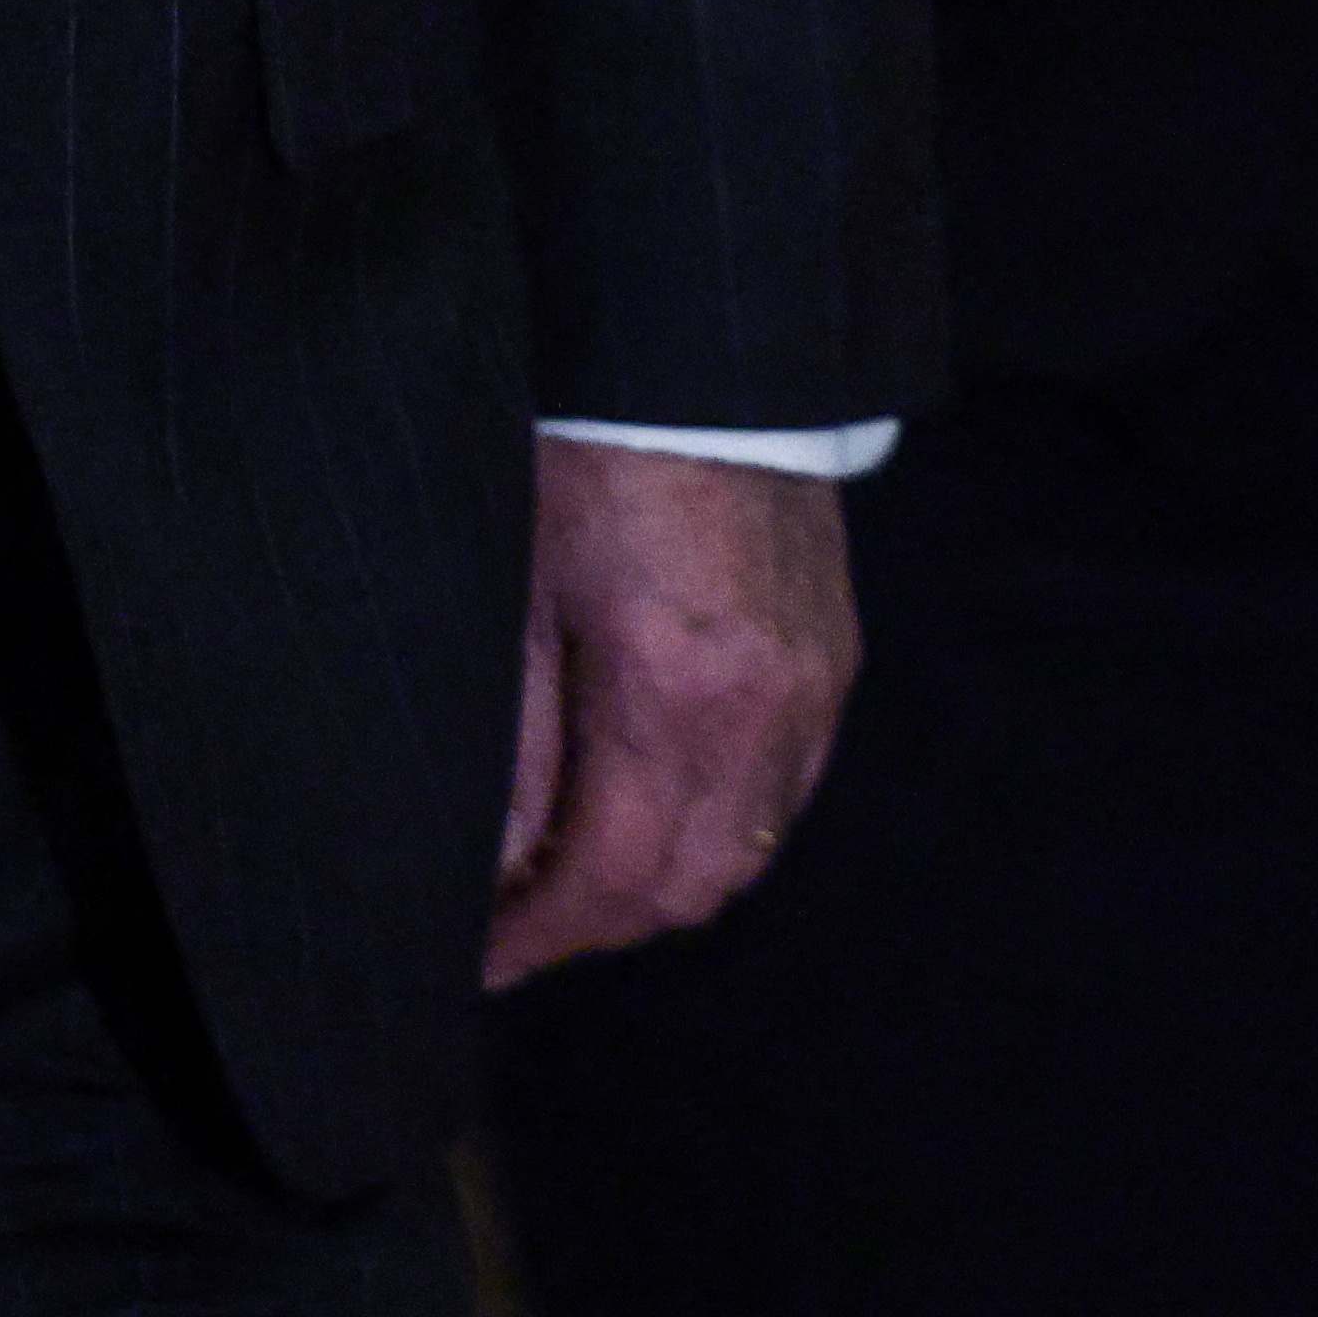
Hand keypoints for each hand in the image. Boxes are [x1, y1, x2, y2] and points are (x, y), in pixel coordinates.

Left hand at [491, 443, 859, 985]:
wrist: (700, 356)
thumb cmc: (587, 451)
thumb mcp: (517, 590)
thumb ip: (512, 744)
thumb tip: (498, 866)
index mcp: (678, 688)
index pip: (614, 873)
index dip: (542, 934)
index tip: (483, 960)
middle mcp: (769, 707)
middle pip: (689, 887)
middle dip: (595, 925)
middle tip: (513, 927)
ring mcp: (817, 687)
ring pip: (743, 852)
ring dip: (657, 885)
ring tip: (569, 875)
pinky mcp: (834, 660)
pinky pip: (783, 792)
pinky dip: (717, 827)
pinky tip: (652, 811)